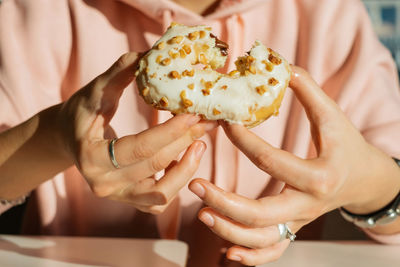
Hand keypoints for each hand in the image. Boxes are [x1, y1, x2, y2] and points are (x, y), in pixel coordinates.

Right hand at [58, 52, 215, 213]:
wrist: (70, 140)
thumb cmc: (82, 113)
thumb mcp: (95, 92)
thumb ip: (119, 73)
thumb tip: (149, 54)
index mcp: (90, 157)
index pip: (139, 147)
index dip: (170, 131)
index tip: (193, 113)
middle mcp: (103, 184)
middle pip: (154, 165)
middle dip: (185, 141)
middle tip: (207, 121)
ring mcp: (118, 196)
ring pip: (161, 193)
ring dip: (187, 167)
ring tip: (201, 143)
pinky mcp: (129, 200)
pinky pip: (160, 200)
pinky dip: (177, 182)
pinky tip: (187, 158)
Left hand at [189, 66, 399, 264]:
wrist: (365, 180)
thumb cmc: (348, 146)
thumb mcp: (334, 117)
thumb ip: (309, 92)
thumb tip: (282, 68)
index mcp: (317, 176)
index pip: (271, 161)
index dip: (243, 140)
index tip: (223, 123)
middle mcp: (307, 206)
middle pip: (261, 213)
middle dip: (224, 201)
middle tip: (195, 184)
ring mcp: (300, 222)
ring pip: (261, 239)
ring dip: (228, 231)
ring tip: (202, 213)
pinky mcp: (295, 230)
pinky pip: (272, 251)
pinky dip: (249, 257)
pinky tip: (226, 252)